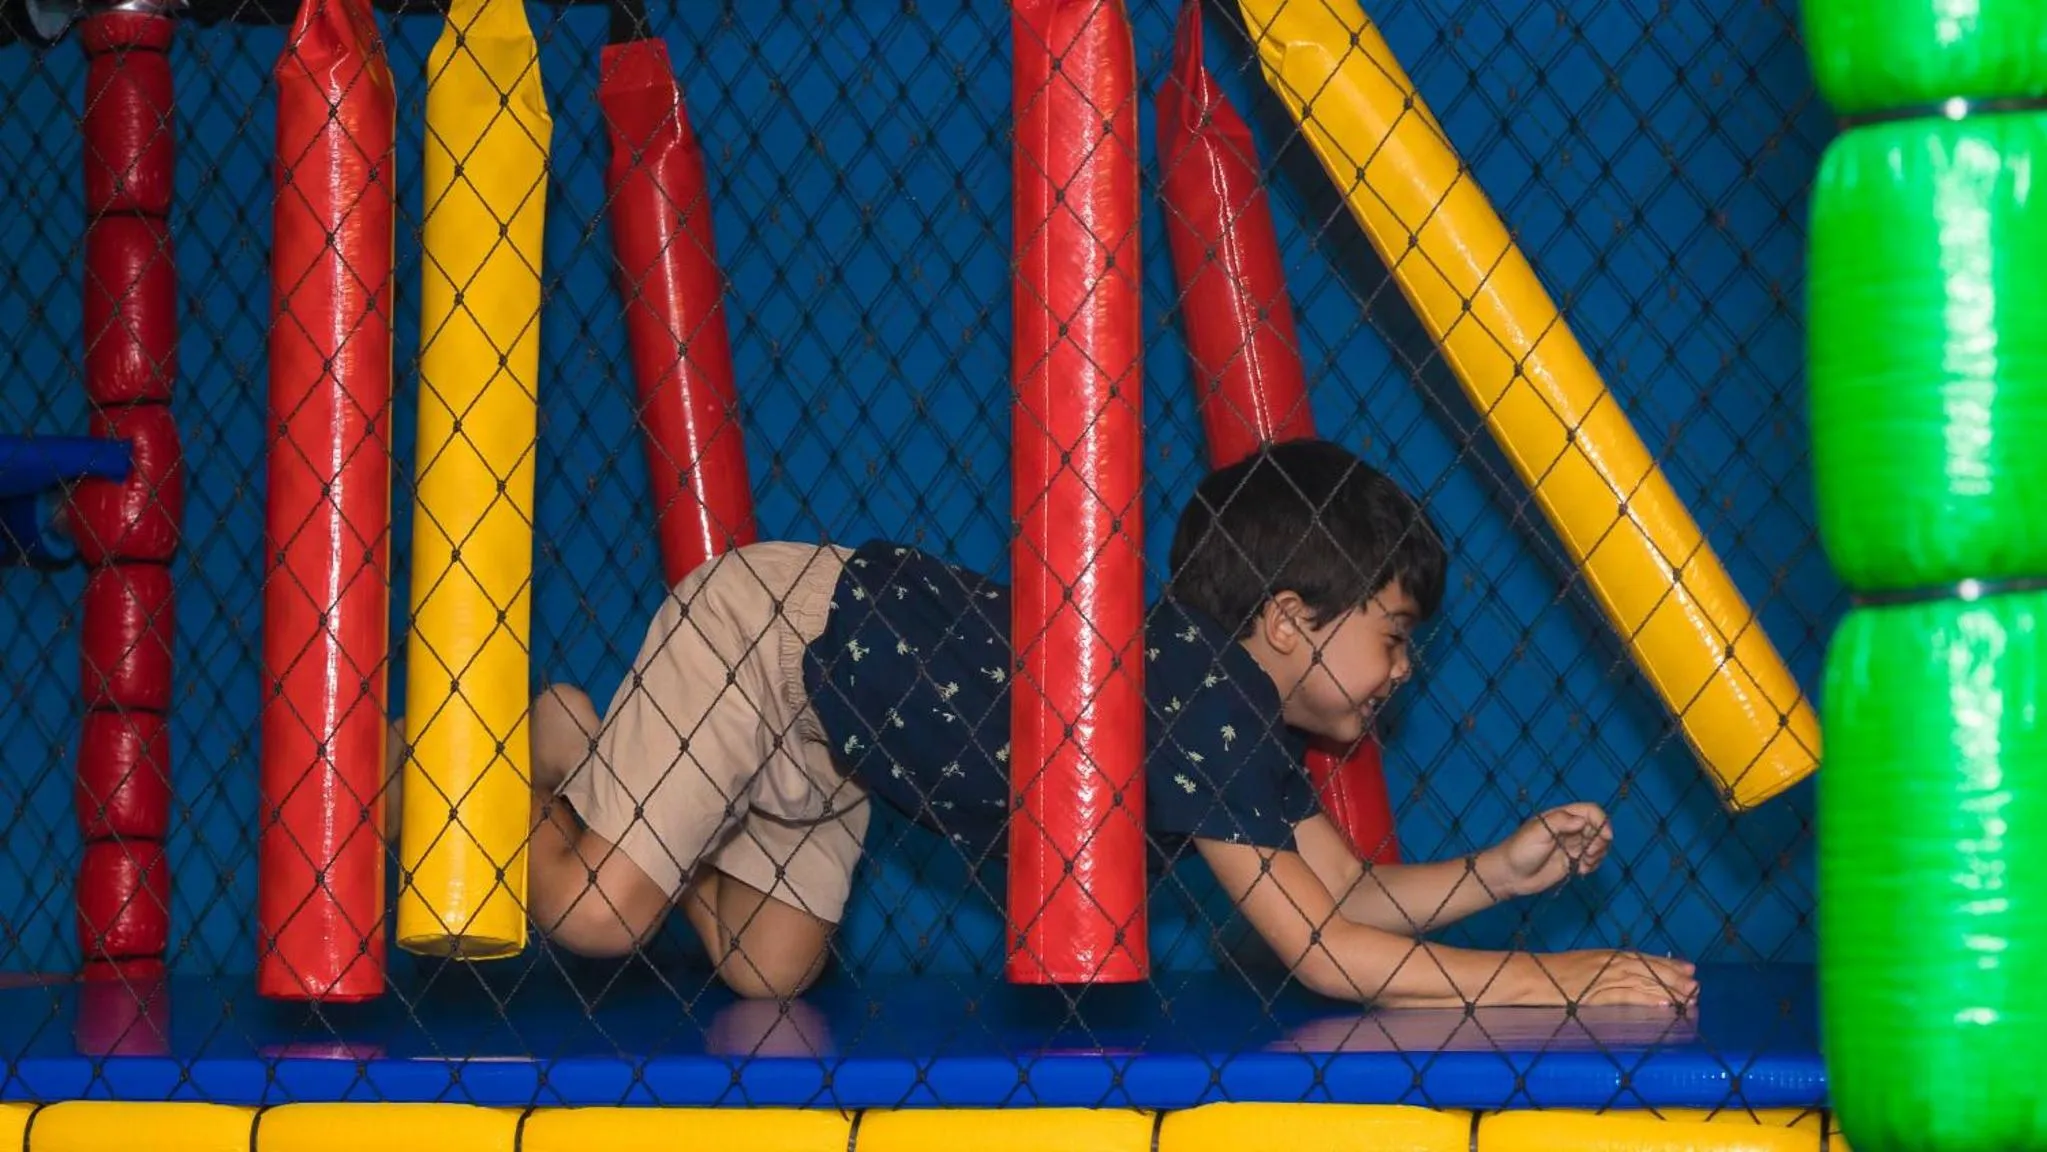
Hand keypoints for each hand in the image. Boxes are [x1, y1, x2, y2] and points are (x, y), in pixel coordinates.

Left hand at [1482, 802, 1612, 897]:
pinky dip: (1593, 865)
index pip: (1590, 811)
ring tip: (1584, 864)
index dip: (1602, 822)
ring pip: (1598, 845)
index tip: (1605, 837)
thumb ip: (1560, 822)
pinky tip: (1581, 870)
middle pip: (1598, 828)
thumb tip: (1582, 821)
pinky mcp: (1572, 862)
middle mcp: (1570, 829)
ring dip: (1598, 855)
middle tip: (1590, 854)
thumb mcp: (1537, 832)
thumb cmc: (1520, 850)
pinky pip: (1592, 860)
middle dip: (1601, 841)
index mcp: (1562, 816)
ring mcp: (1572, 846)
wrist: (1509, 875)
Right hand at [1535, 948, 1698, 1007]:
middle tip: (1697, 985)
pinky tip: (1663, 1005)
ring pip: (1642, 983)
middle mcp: (1609, 964)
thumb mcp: (1582, 967)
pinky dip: (1646, 1000)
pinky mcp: (1596, 995)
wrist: (1530, 975)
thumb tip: (1627, 980)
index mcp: (1606, 956)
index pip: (1643, 959)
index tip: (1689, 969)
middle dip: (1674, 978)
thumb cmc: (1552, 973)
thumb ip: (1604, 971)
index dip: (1667, 964)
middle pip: (1648, 970)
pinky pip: (1627, 997)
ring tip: (1689, 996)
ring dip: (1667, 990)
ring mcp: (1603, 979)